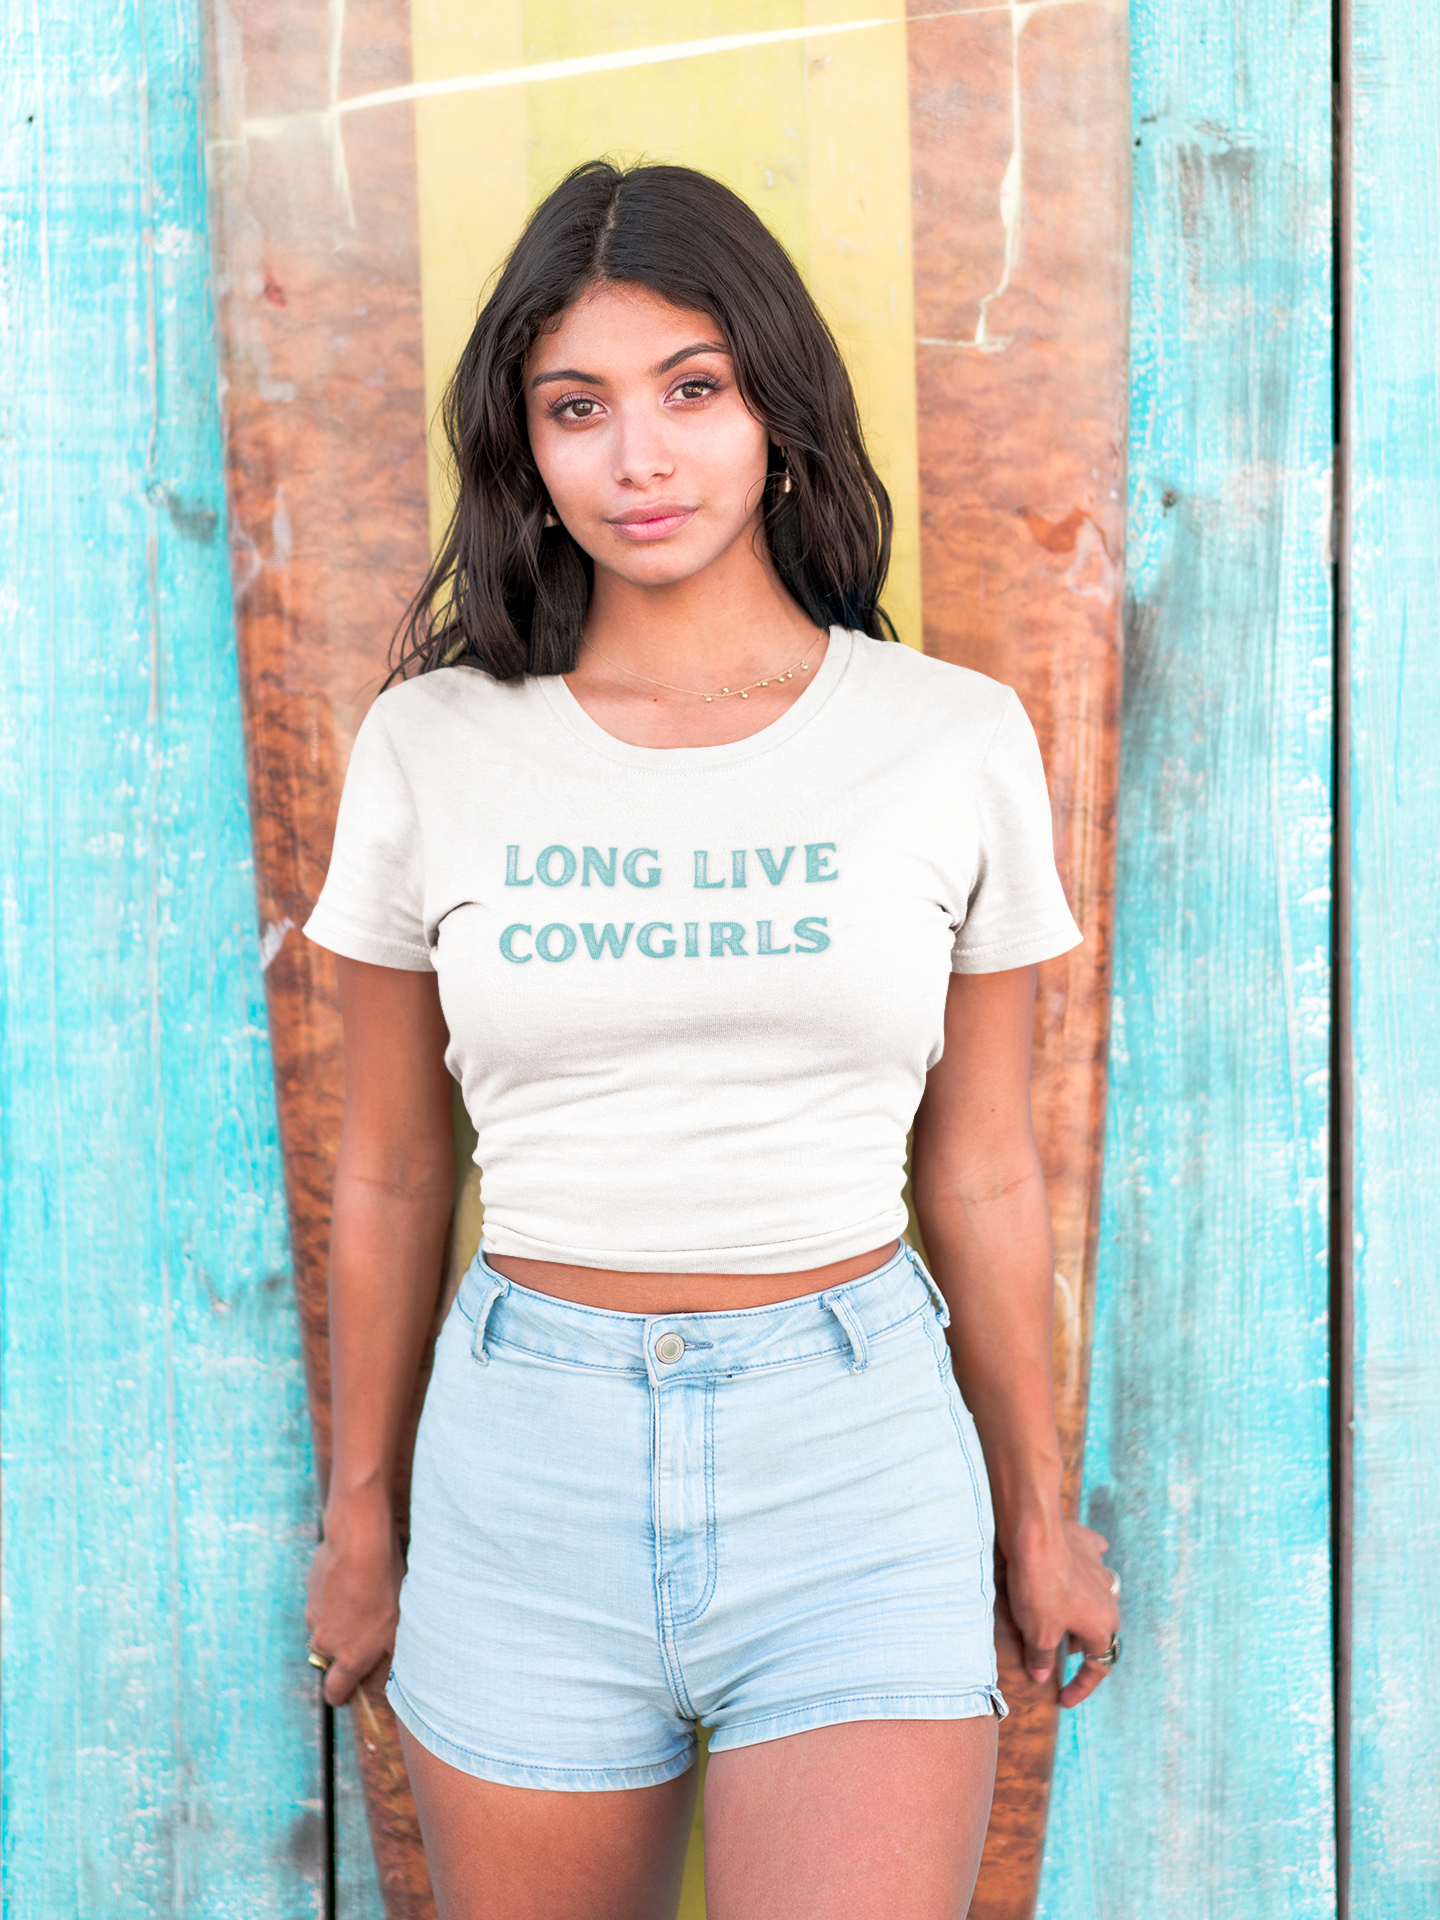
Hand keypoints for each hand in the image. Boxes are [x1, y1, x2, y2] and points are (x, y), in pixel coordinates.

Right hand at [304, 1494, 404, 1707]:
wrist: (360, 1544)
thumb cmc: (386, 1586)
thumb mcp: (401, 1625)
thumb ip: (394, 1655)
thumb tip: (400, 1674)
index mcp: (350, 1657)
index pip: (334, 1692)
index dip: (340, 1695)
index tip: (344, 1693)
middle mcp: (326, 1642)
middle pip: (329, 1658)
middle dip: (343, 1650)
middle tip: (365, 1631)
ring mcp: (315, 1615)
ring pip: (325, 1627)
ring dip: (339, 1620)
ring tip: (363, 1598)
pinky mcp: (310, 1591)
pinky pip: (322, 1602)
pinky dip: (333, 1597)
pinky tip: (352, 1579)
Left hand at [1002, 1517, 1119, 1708]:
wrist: (1034, 1533)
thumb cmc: (1038, 1587)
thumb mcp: (1037, 1632)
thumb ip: (1042, 1658)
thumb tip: (1042, 1675)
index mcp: (1101, 1625)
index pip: (1099, 1666)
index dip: (1081, 1686)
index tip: (1064, 1699)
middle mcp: (1108, 1598)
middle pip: (1099, 1630)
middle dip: (1080, 1645)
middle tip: (1056, 1651)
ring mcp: (1100, 1568)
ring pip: (1098, 1596)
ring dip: (1082, 1610)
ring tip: (1060, 1615)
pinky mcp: (1086, 1543)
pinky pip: (1093, 1558)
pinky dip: (1085, 1567)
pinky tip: (1074, 1567)